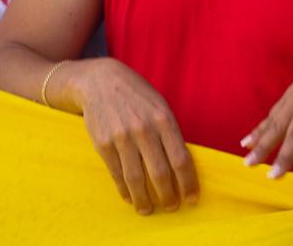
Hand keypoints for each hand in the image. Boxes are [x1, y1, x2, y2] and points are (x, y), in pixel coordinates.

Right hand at [73, 58, 198, 214]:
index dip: (188, 184)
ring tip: (149, 210)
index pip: (181, 160)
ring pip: (136, 179)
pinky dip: (125, 190)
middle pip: (160, 174)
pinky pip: (117, 174)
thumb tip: (181, 167)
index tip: (192, 198)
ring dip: (144, 201)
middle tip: (172, 207)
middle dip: (168, 197)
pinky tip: (130, 197)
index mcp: (164, 120)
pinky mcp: (103, 144)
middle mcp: (144, 129)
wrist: (100, 81)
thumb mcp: (160, 106)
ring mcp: (122, 137)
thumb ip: (170, 134)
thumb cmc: (137, 95)